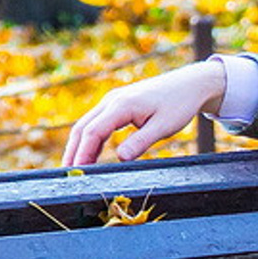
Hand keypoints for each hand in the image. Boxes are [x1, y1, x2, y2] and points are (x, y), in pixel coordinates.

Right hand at [63, 59, 224, 166]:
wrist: (189, 84)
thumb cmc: (179, 104)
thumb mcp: (163, 127)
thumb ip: (141, 142)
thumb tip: (120, 158)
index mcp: (122, 105)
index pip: (93, 132)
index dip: (83, 154)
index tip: (78, 172)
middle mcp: (112, 100)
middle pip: (83, 127)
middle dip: (73, 151)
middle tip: (67, 174)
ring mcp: (113, 100)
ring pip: (87, 124)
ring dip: (79, 146)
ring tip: (74, 168)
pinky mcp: (117, 104)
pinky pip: (97, 122)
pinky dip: (91, 139)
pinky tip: (90, 154)